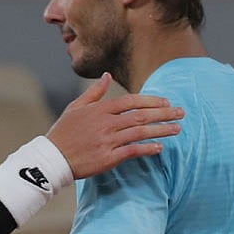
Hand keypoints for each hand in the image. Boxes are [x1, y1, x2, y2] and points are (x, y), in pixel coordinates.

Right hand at [47, 73, 183, 178]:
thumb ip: (94, 92)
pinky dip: (147, 149)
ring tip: (177, 129)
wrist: (52, 158)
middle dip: (163, 113)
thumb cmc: (63, 132)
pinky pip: (132, 151)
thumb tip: (107, 76)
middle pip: (140, 115)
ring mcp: (107, 140)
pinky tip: (159, 147)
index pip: (130, 101)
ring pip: (140, 132)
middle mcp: (105, 123)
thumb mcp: (75, 107)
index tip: (165, 102)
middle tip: (181, 113)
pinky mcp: (108, 158)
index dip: (150, 100)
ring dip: (160, 130)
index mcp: (99, 109)